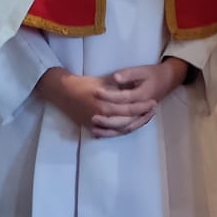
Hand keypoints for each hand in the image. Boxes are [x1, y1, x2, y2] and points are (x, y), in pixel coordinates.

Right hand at [38, 63, 182, 138]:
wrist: (63, 91)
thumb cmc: (83, 83)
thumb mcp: (103, 82)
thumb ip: (118, 88)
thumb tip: (134, 90)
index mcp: (106, 104)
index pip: (130, 108)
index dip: (143, 106)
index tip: (153, 102)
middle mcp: (102, 117)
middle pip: (128, 121)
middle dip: (142, 117)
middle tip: (152, 111)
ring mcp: (96, 125)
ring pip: (120, 130)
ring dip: (134, 125)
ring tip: (144, 119)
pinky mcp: (91, 128)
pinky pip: (110, 133)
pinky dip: (121, 131)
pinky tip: (130, 127)